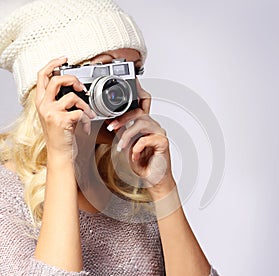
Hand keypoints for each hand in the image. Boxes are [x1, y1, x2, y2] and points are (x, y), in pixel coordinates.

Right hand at [35, 57, 95, 160]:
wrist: (60, 153)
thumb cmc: (61, 135)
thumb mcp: (55, 115)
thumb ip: (60, 101)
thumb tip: (75, 88)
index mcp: (42, 102)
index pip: (42, 76)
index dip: (53, 64)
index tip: (63, 59)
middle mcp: (44, 106)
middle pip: (56, 80)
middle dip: (72, 79)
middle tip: (81, 88)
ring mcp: (52, 113)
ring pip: (72, 96)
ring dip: (85, 105)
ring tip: (89, 114)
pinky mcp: (62, 121)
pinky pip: (81, 112)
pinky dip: (87, 119)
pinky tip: (86, 127)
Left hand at [107, 81, 175, 195]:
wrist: (153, 180)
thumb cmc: (141, 163)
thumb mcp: (126, 145)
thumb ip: (120, 132)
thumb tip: (108, 122)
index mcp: (145, 124)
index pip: (141, 104)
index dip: (136, 92)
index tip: (128, 84)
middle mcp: (153, 125)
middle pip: (139, 112)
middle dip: (123, 118)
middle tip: (111, 126)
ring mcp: (159, 133)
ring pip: (142, 123)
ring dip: (127, 135)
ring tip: (120, 146)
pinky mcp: (162, 142)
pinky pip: (147, 138)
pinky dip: (137, 147)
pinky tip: (133, 154)